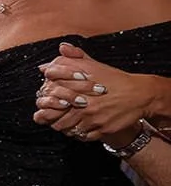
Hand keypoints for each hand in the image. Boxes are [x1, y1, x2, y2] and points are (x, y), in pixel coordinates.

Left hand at [34, 43, 154, 145]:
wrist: (140, 94)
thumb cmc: (115, 80)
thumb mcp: (95, 66)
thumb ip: (75, 58)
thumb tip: (61, 48)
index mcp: (79, 89)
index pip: (52, 101)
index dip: (46, 105)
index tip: (49, 104)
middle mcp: (85, 105)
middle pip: (58, 118)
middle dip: (54, 118)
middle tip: (57, 116)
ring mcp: (94, 119)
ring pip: (69, 129)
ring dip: (66, 127)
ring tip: (68, 122)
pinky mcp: (103, 129)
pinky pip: (84, 137)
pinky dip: (80, 134)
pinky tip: (81, 127)